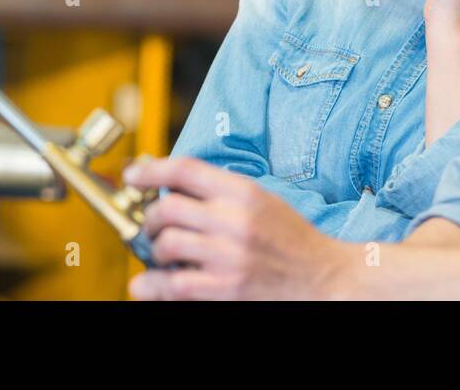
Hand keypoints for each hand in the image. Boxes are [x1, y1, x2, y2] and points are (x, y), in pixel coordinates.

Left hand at [122, 157, 351, 299]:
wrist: (327, 280)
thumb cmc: (295, 241)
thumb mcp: (264, 202)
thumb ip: (224, 193)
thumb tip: (174, 188)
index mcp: (244, 192)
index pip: (185, 170)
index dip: (151, 170)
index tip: (132, 175)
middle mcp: (234, 220)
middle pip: (167, 207)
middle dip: (150, 217)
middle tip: (151, 226)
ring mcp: (228, 256)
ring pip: (166, 245)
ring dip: (155, 250)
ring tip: (163, 254)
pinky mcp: (226, 289)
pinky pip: (173, 285)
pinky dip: (154, 285)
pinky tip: (149, 284)